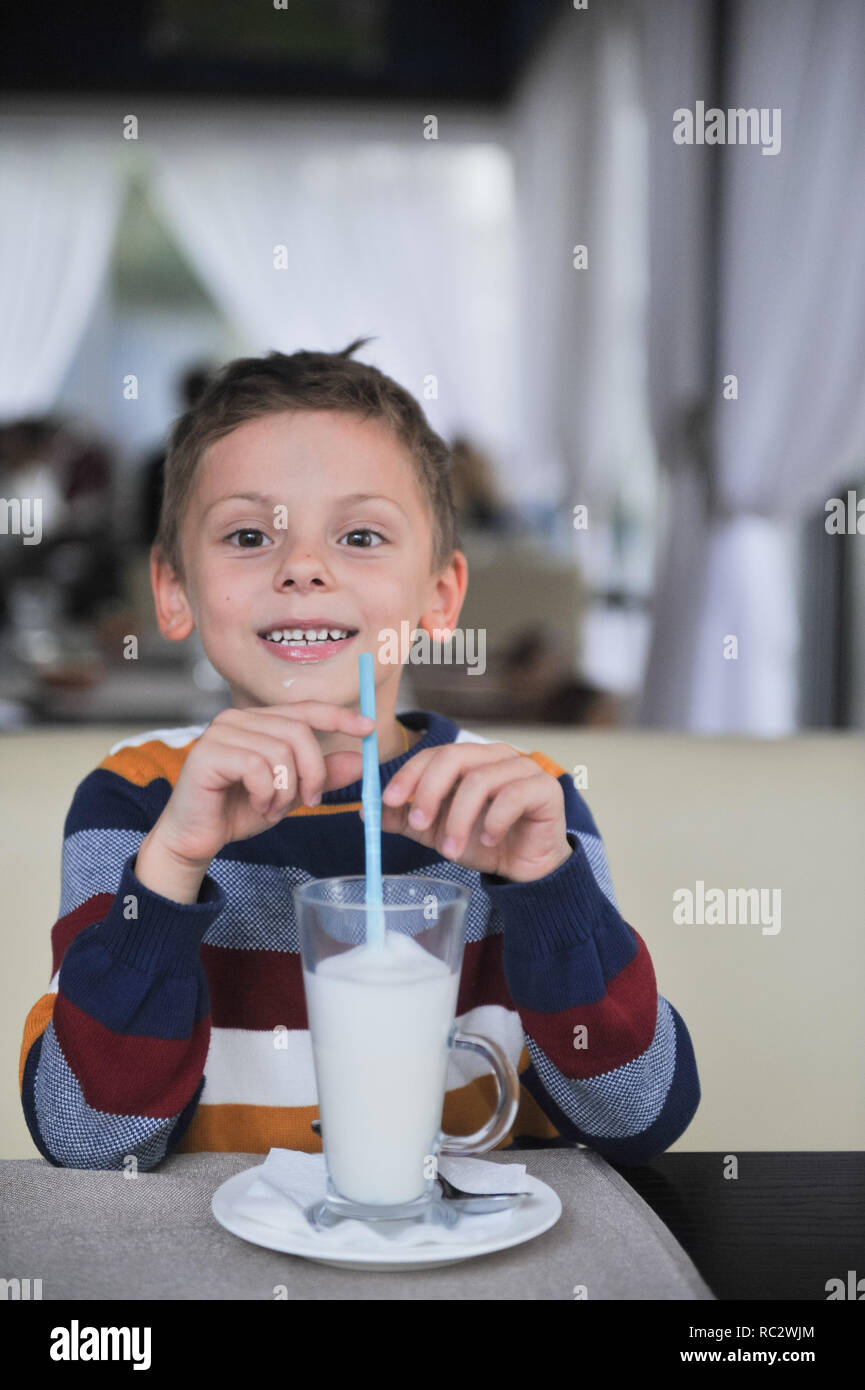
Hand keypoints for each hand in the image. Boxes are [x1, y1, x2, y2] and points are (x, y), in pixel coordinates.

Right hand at [148, 701, 374, 871]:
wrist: (196, 838)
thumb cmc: (239, 810)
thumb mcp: (291, 793)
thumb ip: (322, 775)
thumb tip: (362, 759)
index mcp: (258, 721)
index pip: (305, 709)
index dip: (339, 717)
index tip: (369, 729)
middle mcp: (238, 718)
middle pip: (299, 732)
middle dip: (313, 772)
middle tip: (309, 801)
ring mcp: (221, 732)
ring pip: (281, 752)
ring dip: (286, 791)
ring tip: (272, 807)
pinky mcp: (208, 752)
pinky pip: (257, 768)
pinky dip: (266, 794)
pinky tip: (256, 805)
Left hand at [369, 742, 572, 882]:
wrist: (526, 869)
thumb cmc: (483, 842)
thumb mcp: (436, 831)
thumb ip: (405, 818)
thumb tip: (367, 810)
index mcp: (470, 759)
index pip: (434, 754)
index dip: (409, 775)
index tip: (388, 801)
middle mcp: (496, 756)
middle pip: (455, 757)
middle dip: (429, 791)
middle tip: (418, 824)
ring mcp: (524, 768)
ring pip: (481, 781)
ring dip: (458, 819)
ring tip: (450, 849)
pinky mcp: (545, 789)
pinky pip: (514, 797)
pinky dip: (494, 822)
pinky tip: (488, 842)